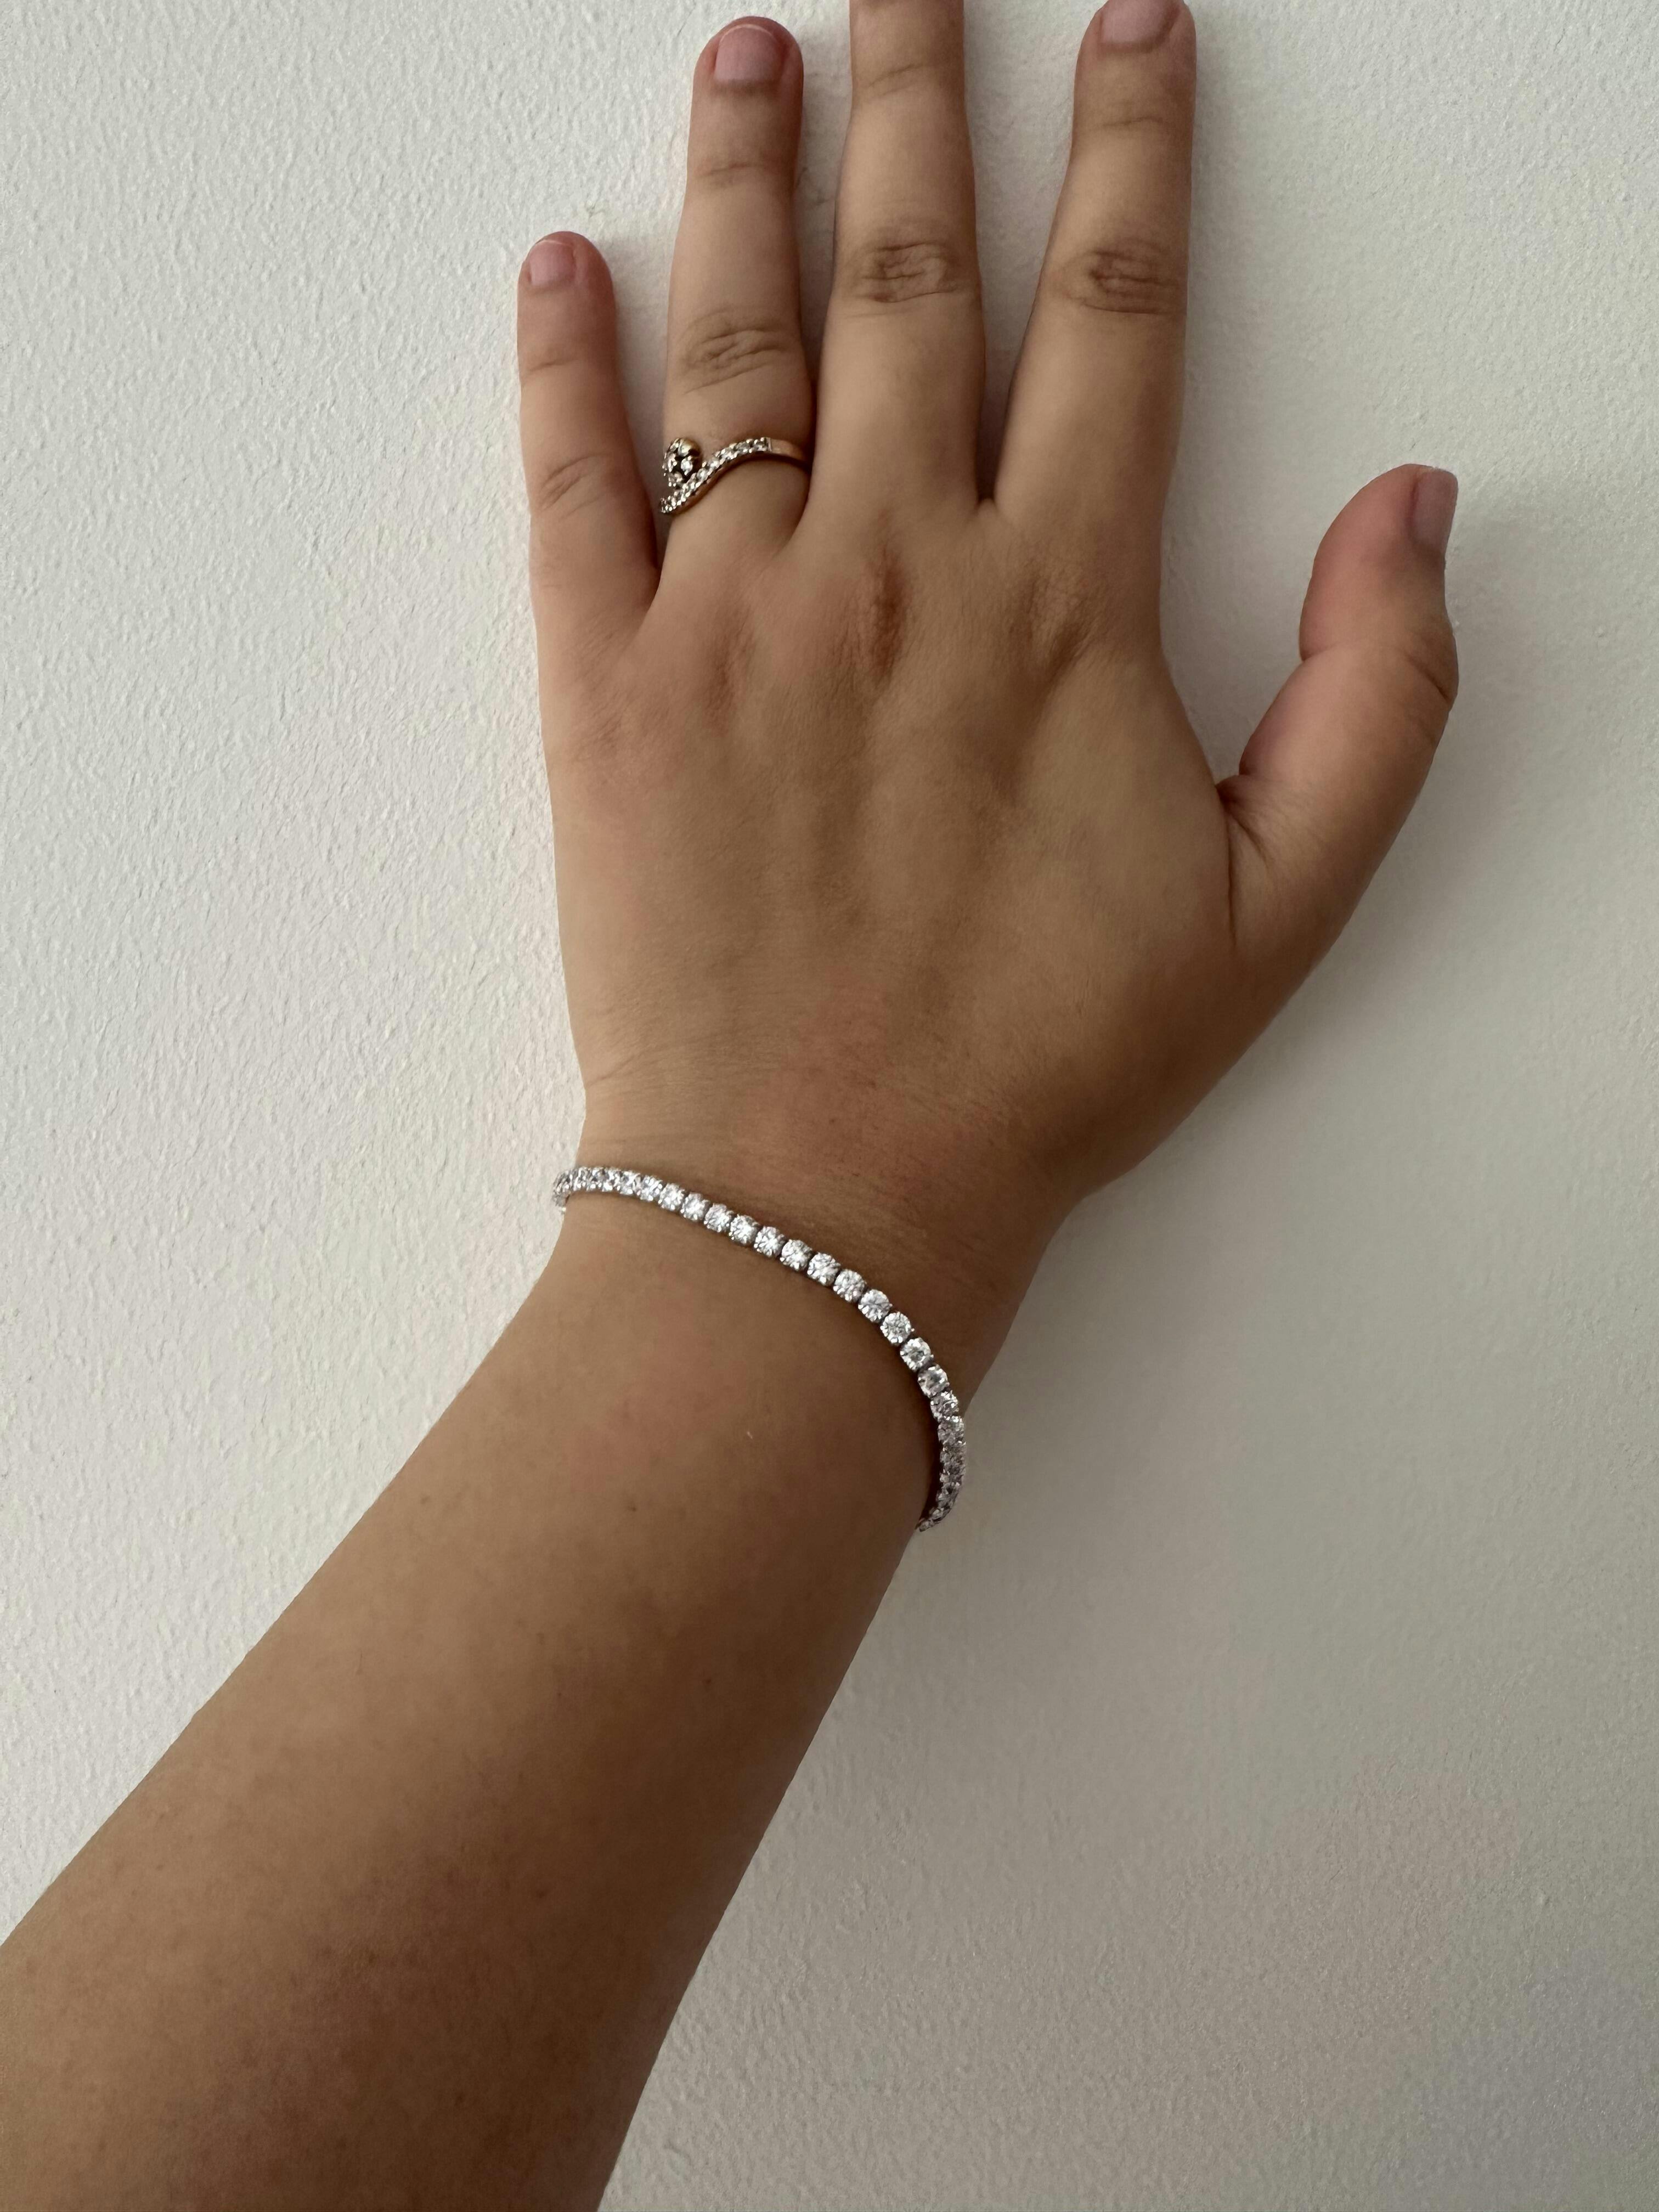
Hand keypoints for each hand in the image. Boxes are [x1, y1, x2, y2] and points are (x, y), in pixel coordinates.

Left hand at [515, 0, 1456, 1383]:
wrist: (823, 1196)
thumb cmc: (1042, 1065)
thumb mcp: (1279, 911)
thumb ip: (1380, 700)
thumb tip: (1415, 505)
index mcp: (1060, 606)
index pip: (1114, 312)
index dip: (1134, 151)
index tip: (1129, 29)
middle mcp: (895, 568)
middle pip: (917, 274)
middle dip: (925, 97)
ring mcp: (734, 616)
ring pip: (741, 338)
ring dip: (745, 176)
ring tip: (748, 52)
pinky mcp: (604, 688)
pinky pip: (572, 486)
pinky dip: (559, 364)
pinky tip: (560, 265)